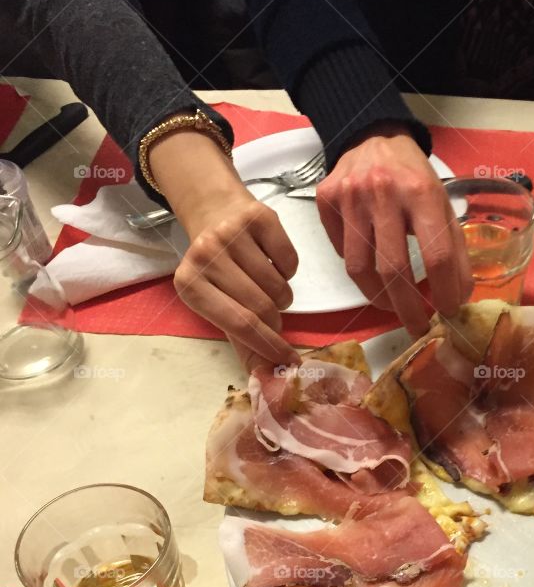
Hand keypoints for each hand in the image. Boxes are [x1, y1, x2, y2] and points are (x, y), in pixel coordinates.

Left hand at [146, 128, 299, 370]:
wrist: (214, 210)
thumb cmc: (218, 269)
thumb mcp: (218, 304)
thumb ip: (241, 340)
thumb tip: (264, 375)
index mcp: (189, 285)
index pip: (238, 323)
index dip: (268, 344)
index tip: (289, 360)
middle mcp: (205, 256)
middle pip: (261, 306)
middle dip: (275, 320)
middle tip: (274, 317)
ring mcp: (230, 234)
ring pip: (278, 285)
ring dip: (282, 295)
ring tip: (267, 285)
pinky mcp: (257, 217)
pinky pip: (290, 261)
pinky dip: (288, 270)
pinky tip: (271, 261)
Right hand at [316, 126, 471, 334]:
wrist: (373, 137)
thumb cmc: (413, 176)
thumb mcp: (441, 202)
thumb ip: (453, 247)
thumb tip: (459, 296)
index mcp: (421, 192)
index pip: (436, 255)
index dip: (444, 291)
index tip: (447, 311)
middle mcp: (383, 193)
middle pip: (394, 269)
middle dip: (408, 309)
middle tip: (417, 327)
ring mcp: (350, 197)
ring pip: (359, 268)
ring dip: (379, 299)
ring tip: (393, 308)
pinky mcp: (326, 201)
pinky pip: (341, 252)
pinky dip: (359, 270)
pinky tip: (372, 272)